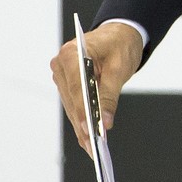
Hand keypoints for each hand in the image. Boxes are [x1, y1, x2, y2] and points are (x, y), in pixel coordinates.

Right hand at [51, 21, 144, 157]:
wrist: (119, 34)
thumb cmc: (120, 44)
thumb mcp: (119, 68)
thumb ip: (110, 95)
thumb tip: (105, 121)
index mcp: (72, 53)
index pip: (76, 87)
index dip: (82, 110)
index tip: (89, 129)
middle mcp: (61, 64)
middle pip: (72, 100)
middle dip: (83, 124)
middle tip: (94, 147)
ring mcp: (62, 74)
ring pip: (71, 106)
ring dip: (81, 126)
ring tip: (92, 148)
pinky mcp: (67, 83)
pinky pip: (73, 105)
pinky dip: (81, 120)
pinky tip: (88, 138)